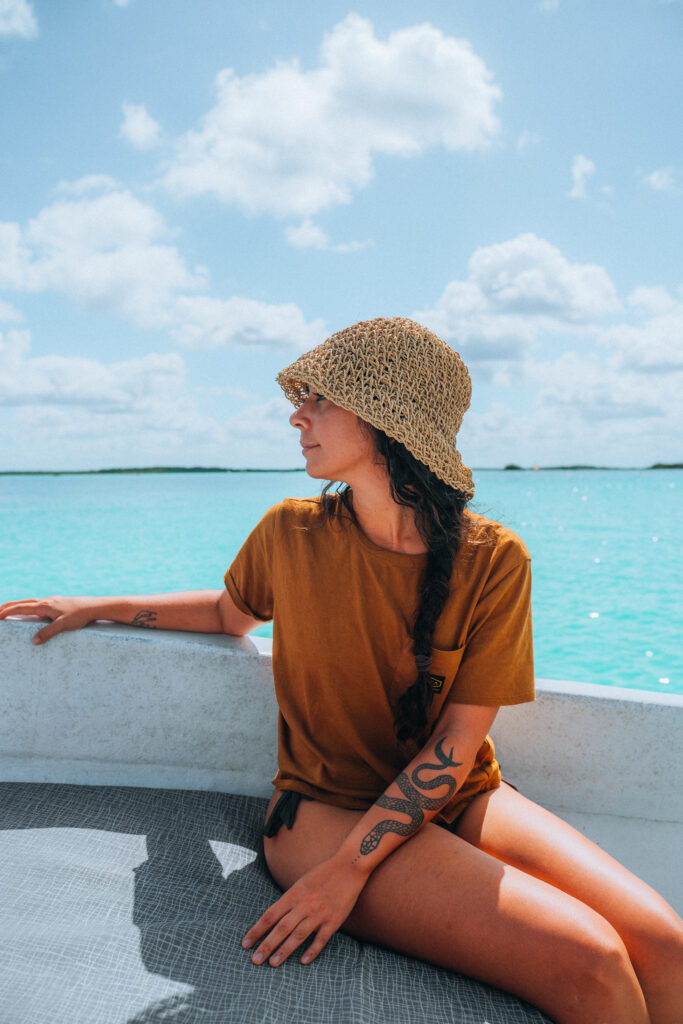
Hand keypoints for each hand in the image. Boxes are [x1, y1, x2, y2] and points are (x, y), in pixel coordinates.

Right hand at [0, 595, 102, 643]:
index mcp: (44, 606)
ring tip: (9, 609)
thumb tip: (33, 641)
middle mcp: (46, 601)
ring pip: (30, 601)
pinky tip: (30, 610)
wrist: (93, 606)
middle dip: (8, 606)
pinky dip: (28, 605)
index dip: (8, 612)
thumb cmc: (79, 616)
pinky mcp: (57, 603)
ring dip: (18, 605)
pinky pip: (38, 603)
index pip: (21, 608)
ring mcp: (52, 601)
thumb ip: (48, 633)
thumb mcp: (63, 626)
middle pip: (22, 602)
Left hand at [242, 855, 367, 966]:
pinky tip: (303, 961)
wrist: (349, 866)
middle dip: (267, 945)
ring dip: (284, 950)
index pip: (270, 915)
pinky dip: (312, 951)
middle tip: (255, 960)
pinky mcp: (334, 920)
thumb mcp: (301, 883)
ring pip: (298, 935)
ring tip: (273, 963)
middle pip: (281, 928)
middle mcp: (304, 905)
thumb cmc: (323, 874)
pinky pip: (321, 939)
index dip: (256, 930)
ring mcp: (319, 913)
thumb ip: (289, 900)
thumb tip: (275, 917)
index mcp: (293, 894)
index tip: (245, 944)